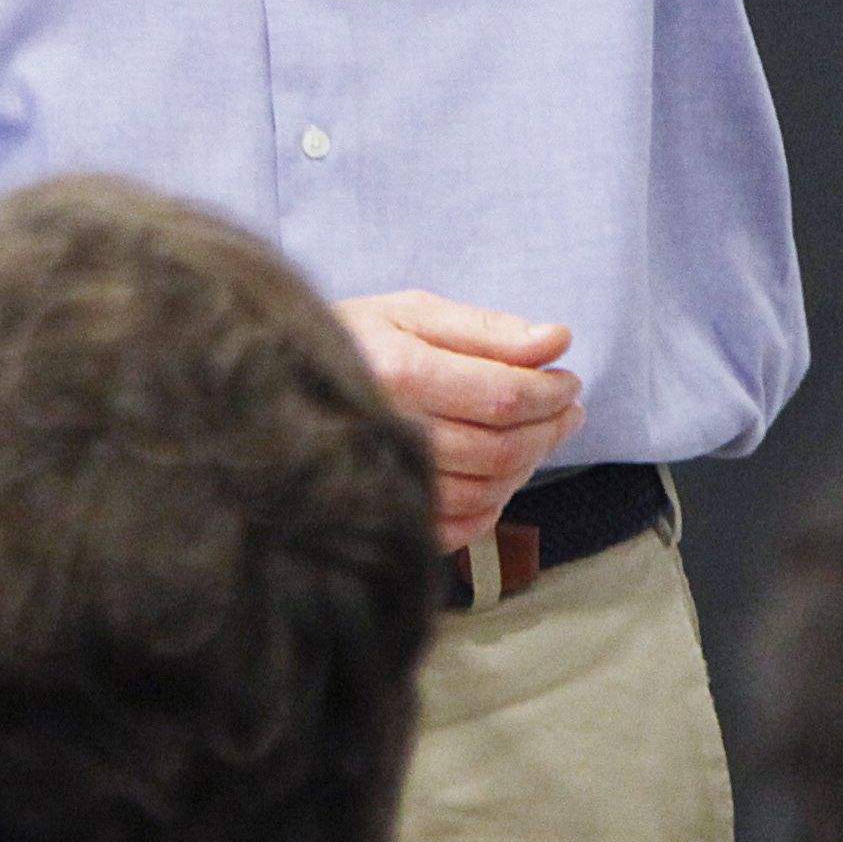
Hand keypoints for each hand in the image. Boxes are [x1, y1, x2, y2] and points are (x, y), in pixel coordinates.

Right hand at [334, 291, 584, 551]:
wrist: (274, 383)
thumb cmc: (355, 339)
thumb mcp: (414, 312)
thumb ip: (488, 330)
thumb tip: (558, 340)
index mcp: (399, 371)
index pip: (503, 396)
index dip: (550, 393)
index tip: (568, 382)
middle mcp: (388, 429)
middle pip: (499, 449)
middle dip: (549, 430)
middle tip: (568, 410)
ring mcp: (380, 479)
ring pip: (483, 493)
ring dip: (525, 468)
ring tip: (536, 438)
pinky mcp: (379, 513)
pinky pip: (453, 528)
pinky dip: (489, 509)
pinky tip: (495, 479)